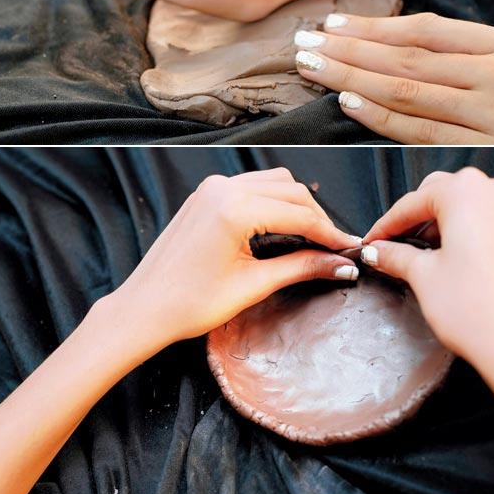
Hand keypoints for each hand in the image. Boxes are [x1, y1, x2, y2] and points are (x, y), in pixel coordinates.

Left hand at [113, 168, 361, 349]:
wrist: (143, 310)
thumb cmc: (189, 303)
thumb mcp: (254, 285)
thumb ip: (302, 267)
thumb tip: (341, 264)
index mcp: (234, 208)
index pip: (300, 214)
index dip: (330, 233)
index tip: (350, 248)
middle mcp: (223, 188)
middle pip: (292, 191)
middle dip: (317, 218)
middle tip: (335, 247)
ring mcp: (212, 188)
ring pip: (274, 183)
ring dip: (298, 205)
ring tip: (313, 236)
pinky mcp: (206, 194)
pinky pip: (252, 186)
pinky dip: (274, 201)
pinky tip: (283, 225)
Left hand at [294, 13, 493, 143]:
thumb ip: (489, 52)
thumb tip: (426, 46)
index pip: (425, 31)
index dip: (373, 28)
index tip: (332, 26)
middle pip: (407, 58)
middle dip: (349, 50)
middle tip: (303, 45)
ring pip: (409, 92)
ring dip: (353, 80)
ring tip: (314, 70)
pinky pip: (428, 131)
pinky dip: (385, 118)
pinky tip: (351, 104)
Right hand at [360, 168, 493, 493]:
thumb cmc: (477, 312)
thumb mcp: (424, 278)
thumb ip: (397, 254)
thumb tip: (376, 250)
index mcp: (469, 189)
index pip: (416, 197)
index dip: (387, 222)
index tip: (367, 241)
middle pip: (443, 196)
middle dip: (413, 219)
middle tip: (387, 247)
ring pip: (466, 210)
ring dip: (438, 229)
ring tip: (411, 260)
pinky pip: (486, 226)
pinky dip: (461, 239)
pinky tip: (443, 266)